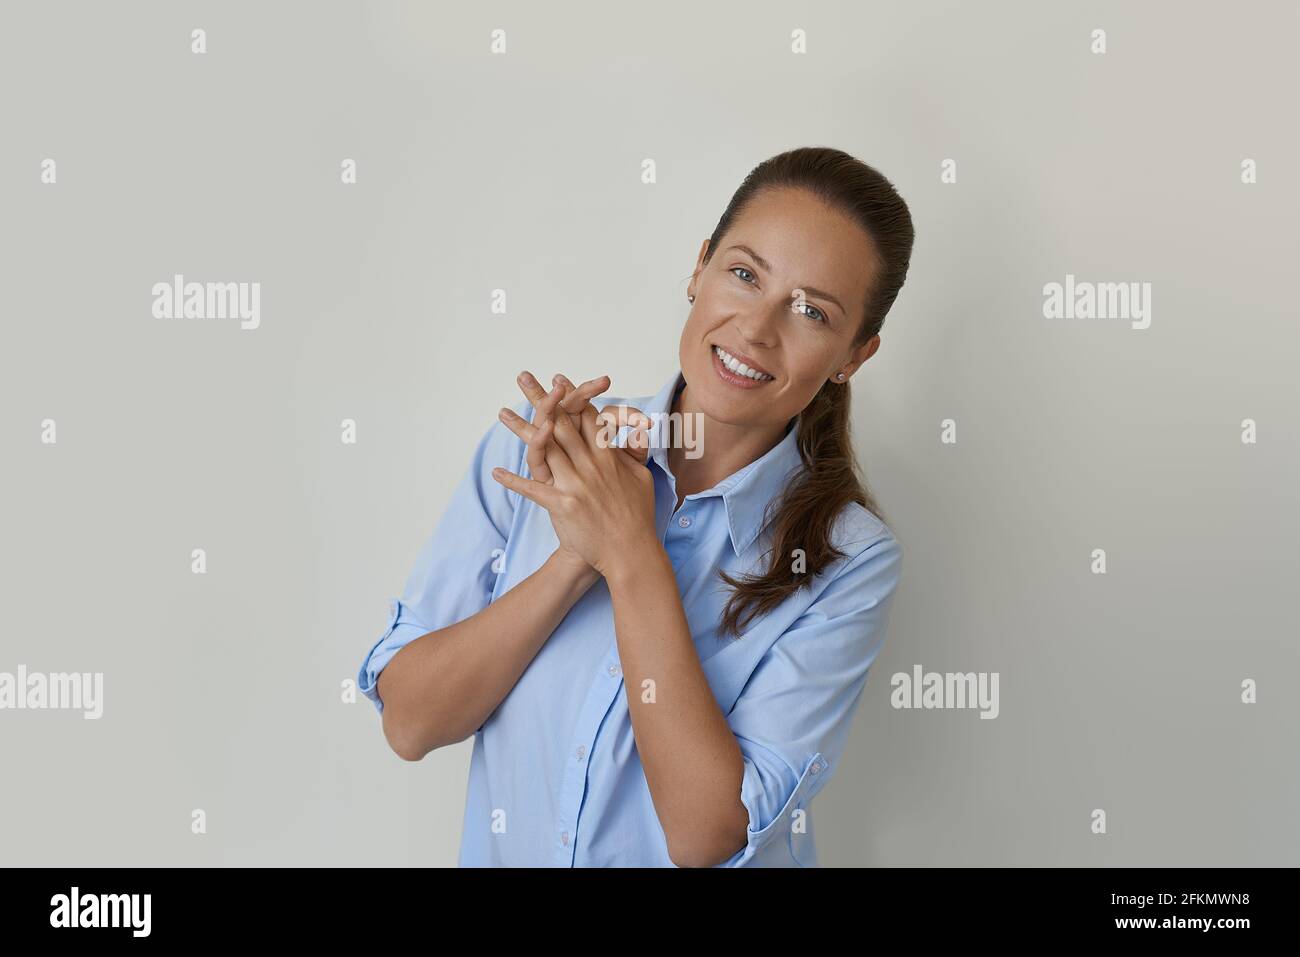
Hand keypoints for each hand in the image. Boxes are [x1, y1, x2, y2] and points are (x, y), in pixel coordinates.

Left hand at [493, 371, 658, 578]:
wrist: (629, 551)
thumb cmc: (637, 516)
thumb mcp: (641, 477)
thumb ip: (634, 452)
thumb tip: (638, 432)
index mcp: (608, 456)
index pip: (586, 417)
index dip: (571, 396)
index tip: (558, 380)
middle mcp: (590, 465)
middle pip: (560, 423)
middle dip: (541, 398)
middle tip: (524, 378)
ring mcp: (575, 484)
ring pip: (543, 449)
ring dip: (520, 429)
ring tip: (503, 413)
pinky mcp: (563, 505)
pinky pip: (533, 490)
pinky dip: (514, 481)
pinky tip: (497, 473)